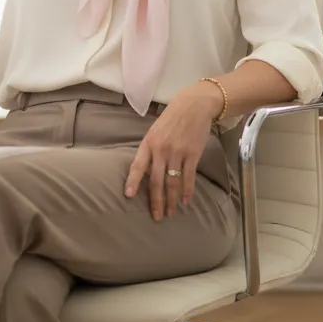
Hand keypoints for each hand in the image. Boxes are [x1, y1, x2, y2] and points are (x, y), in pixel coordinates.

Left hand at [125, 84, 220, 220]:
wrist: (193, 105)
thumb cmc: (171, 118)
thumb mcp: (154, 131)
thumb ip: (150, 149)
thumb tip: (144, 170)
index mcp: (149, 143)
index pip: (138, 165)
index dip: (133, 181)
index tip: (129, 196)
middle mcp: (161, 149)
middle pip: (156, 180)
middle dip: (156, 201)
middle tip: (156, 216)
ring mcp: (177, 152)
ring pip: (172, 182)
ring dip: (171, 200)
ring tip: (170, 213)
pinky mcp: (192, 154)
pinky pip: (189, 177)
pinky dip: (187, 191)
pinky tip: (186, 201)